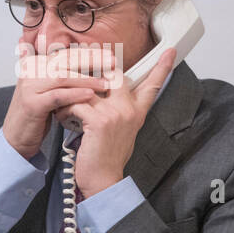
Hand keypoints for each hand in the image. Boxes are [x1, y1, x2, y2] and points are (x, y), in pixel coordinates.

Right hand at [2, 33, 111, 158]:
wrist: (16, 137)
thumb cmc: (37, 114)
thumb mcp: (51, 90)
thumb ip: (65, 76)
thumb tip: (93, 64)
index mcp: (36, 64)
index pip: (66, 53)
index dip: (89, 52)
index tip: (109, 55)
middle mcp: (31, 71)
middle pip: (65, 60)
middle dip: (92, 60)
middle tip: (112, 62)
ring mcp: (30, 87)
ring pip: (62, 77)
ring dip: (87, 78)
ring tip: (106, 82)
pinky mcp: (32, 104)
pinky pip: (57, 96)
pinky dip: (75, 95)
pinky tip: (90, 95)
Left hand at [54, 47, 175, 197]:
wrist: (103, 181)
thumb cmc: (107, 157)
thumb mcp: (122, 130)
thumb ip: (119, 110)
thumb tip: (105, 93)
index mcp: (137, 112)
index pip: (152, 85)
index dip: (162, 67)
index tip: (171, 51)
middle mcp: (129, 110)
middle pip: (115, 74)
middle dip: (95, 72)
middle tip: (78, 78)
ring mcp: (115, 113)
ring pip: (90, 86)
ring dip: (72, 94)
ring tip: (64, 106)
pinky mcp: (99, 121)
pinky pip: (76, 102)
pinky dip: (64, 109)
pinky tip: (62, 117)